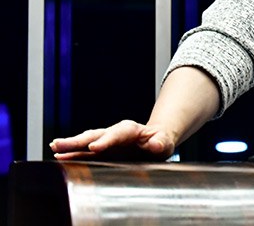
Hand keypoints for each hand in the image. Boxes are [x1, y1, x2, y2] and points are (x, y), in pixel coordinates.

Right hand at [50, 119, 175, 161]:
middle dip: (78, 141)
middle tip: (60, 145)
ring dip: (70, 145)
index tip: (94, 148)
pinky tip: (58, 156)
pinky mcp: (101, 151)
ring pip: (86, 142)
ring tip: (54, 148)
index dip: (106, 141)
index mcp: (130, 130)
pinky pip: (84, 152)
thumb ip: (161, 143)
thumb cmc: (160, 142)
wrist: (155, 142)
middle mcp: (114, 133)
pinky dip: (72, 154)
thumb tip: (156, 145)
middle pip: (95, 135)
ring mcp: (106, 142)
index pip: (117, 134)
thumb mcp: (164, 142)